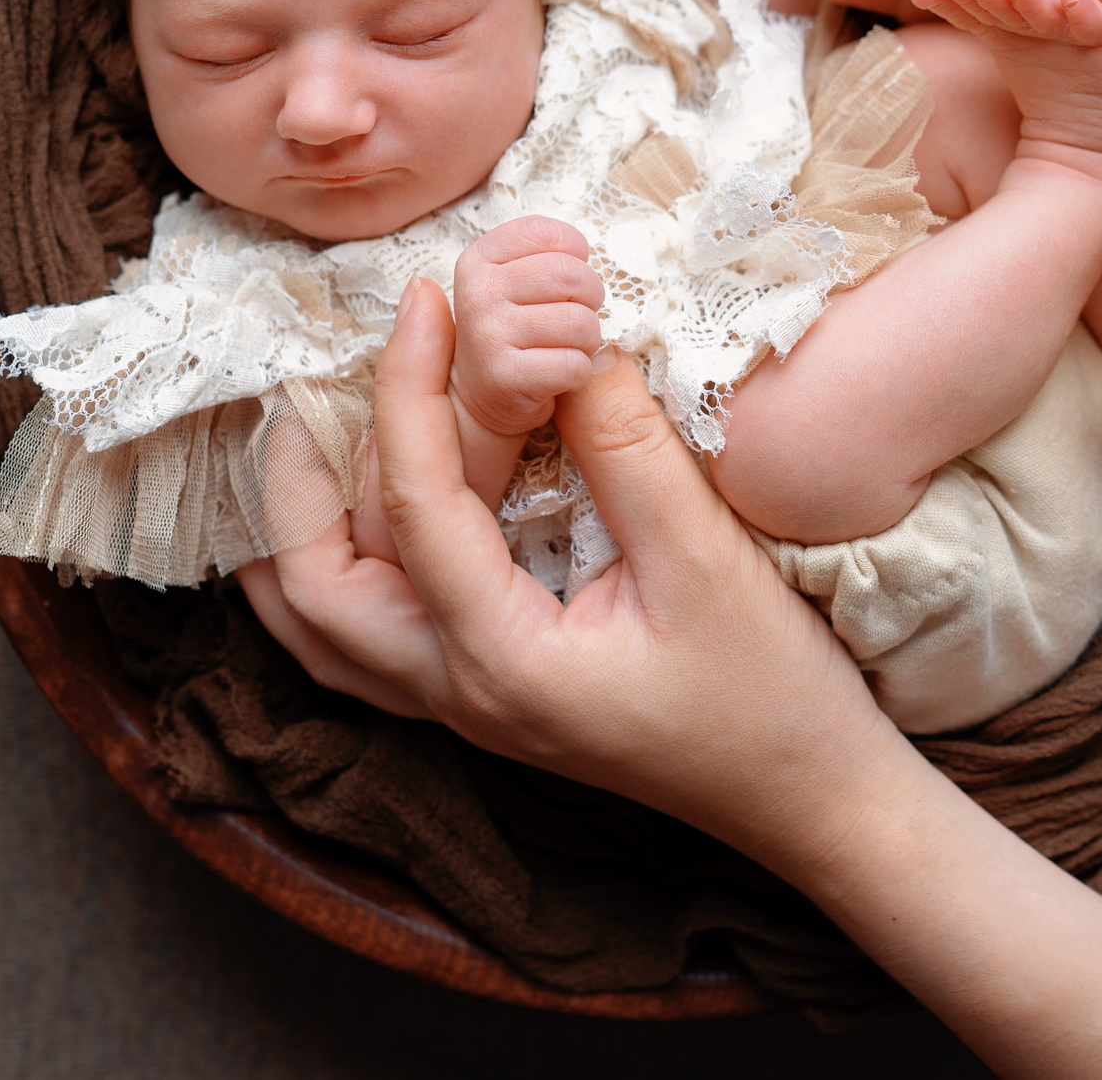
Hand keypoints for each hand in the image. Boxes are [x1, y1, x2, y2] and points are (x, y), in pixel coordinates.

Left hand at [262, 279, 903, 861]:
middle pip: (312, 592)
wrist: (811, 799)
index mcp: (502, 659)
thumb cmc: (771, 693)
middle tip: (307, 386)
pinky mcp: (485, 699)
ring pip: (321, 631)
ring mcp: (463, 707)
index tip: (423, 301)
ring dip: (295, 537)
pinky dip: (333, 576)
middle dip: (290, 483)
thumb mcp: (705, 557)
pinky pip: (364, 645)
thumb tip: (568, 342)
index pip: (415, 504)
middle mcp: (458, 692)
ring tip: (306, 442)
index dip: (407, 388)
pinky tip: (356, 517)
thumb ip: (626, 448)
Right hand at [448, 215, 606, 437]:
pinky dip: (580, 372)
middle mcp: (478, 293)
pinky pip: (575, 365)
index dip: (574, 255)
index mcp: (478, 259)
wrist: (480, 395)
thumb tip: (586, 256)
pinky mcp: (506, 377)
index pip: (545, 233)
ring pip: (579, 322)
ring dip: (587, 339)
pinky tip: (559, 373)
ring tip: (567, 345)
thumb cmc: (514, 329)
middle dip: (590, 296)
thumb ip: (545, 255)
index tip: (567, 279)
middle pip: (570, 274)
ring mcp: (488, 335)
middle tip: (577, 315)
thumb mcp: (512, 279)